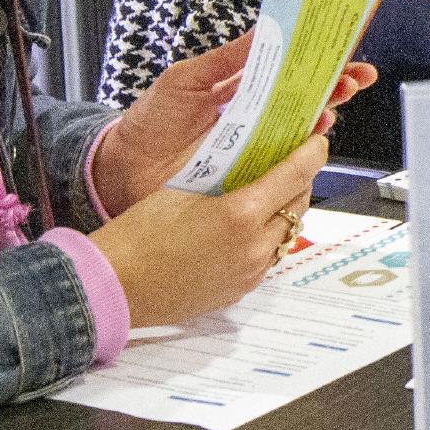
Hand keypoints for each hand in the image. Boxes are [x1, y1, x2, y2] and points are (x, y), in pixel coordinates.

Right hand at [91, 132, 330, 326]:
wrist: (113, 286)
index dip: (311, 154)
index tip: (316, 141)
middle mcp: (254, 246)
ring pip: (287, 234)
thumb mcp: (180, 185)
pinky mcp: (240, 291)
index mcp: (240, 214)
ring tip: (269, 195)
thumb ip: (218, 162)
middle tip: (291, 164)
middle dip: (299, 181)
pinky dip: (267, 238)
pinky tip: (248, 227)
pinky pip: (268, 258)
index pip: (295, 175)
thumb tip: (241, 137)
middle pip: (299, 205)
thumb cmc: (138, 234)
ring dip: (285, 212)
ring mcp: (250, 273)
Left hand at [92, 35, 375, 214]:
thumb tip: (264, 30)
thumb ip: (226, 59)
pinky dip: (300, 157)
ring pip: (302, 131)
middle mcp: (256, 116)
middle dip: (336, 86)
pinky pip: (282, 165)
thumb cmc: (148, 121)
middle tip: (352, 79)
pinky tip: (308, 146)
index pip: (291, 67)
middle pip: (308, 98)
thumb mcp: (186, 79)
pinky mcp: (248, 175)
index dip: (320, 58)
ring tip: (329, 110)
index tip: (345, 45)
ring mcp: (254, 146)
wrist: (120, 168)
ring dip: (322, 119)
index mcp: (243, 87)